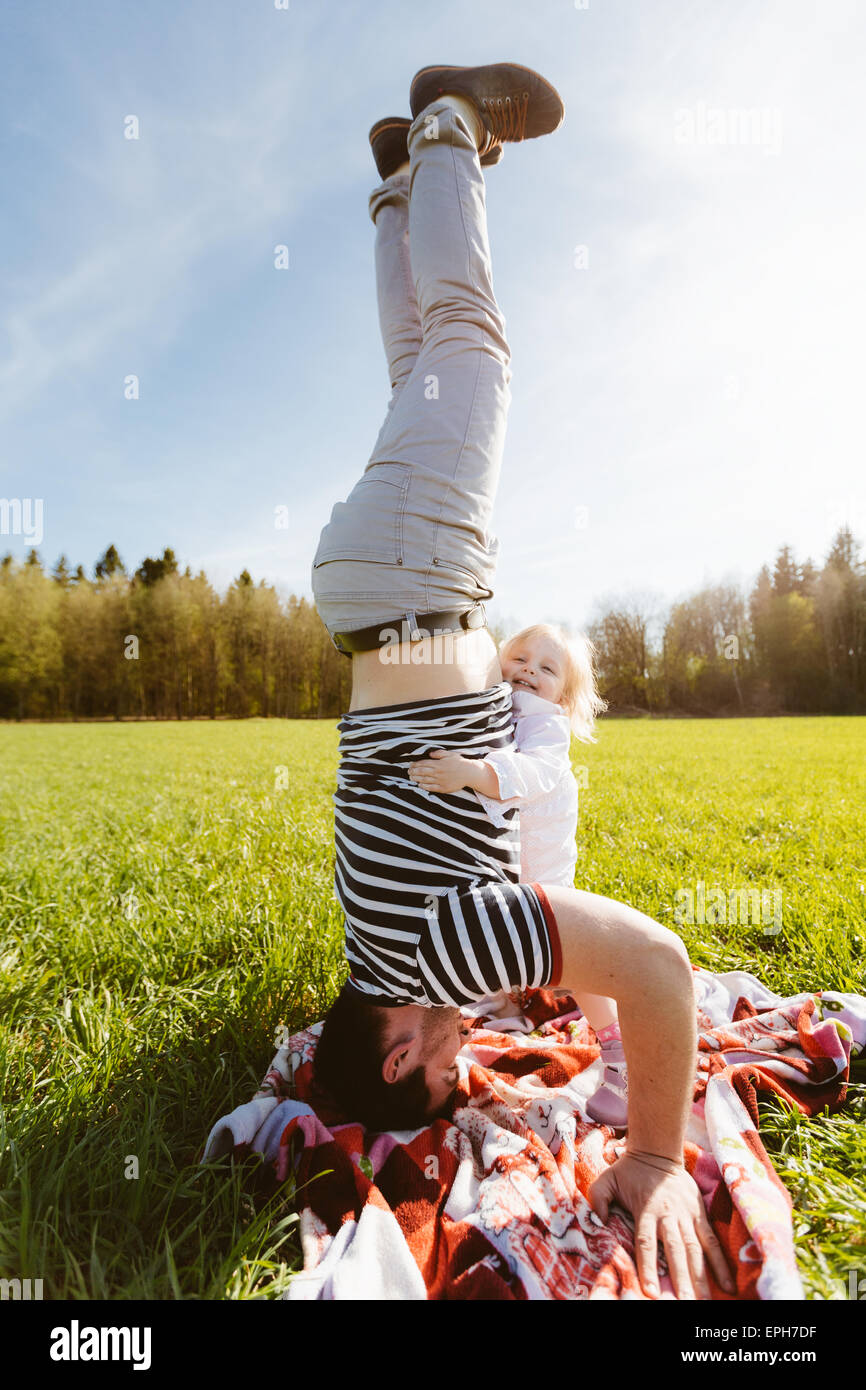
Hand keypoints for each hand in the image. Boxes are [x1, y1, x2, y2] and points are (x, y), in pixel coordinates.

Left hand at [407, 749, 471, 794]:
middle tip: (408, 772)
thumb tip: (429, 754)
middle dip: (414, 772)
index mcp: (439, 764)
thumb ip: (439, 753)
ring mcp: (440, 781)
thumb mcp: (450, 754)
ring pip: (425, 780)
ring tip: (411, 778)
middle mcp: (438, 773)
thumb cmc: (459, 762)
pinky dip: (424, 787)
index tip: (411, 765)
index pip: (424, 763)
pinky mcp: (443, 788)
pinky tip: (420, 785)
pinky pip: (431, 788)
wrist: (469, 773)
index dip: (415, 764)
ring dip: (416, 779)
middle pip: (422, 772)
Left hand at [588, 1152, 734, 1299]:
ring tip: (706, 1300)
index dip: (649, 1267)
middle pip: (676, 1251)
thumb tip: (598, 1222)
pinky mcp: (699, 1214)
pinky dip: (720, 1262)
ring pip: (696, 1249)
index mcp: (646, 1210)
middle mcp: (669, 1215)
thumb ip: (599, 1200)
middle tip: (684, 1302)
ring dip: (702, 1276)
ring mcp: (687, 1215)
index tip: (650, 1291)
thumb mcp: (607, 1180)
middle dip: (681, 1279)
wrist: (657, 1151)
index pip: (646, 1243)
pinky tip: (727, 1283)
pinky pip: (711, 1241)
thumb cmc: (629, 1170)